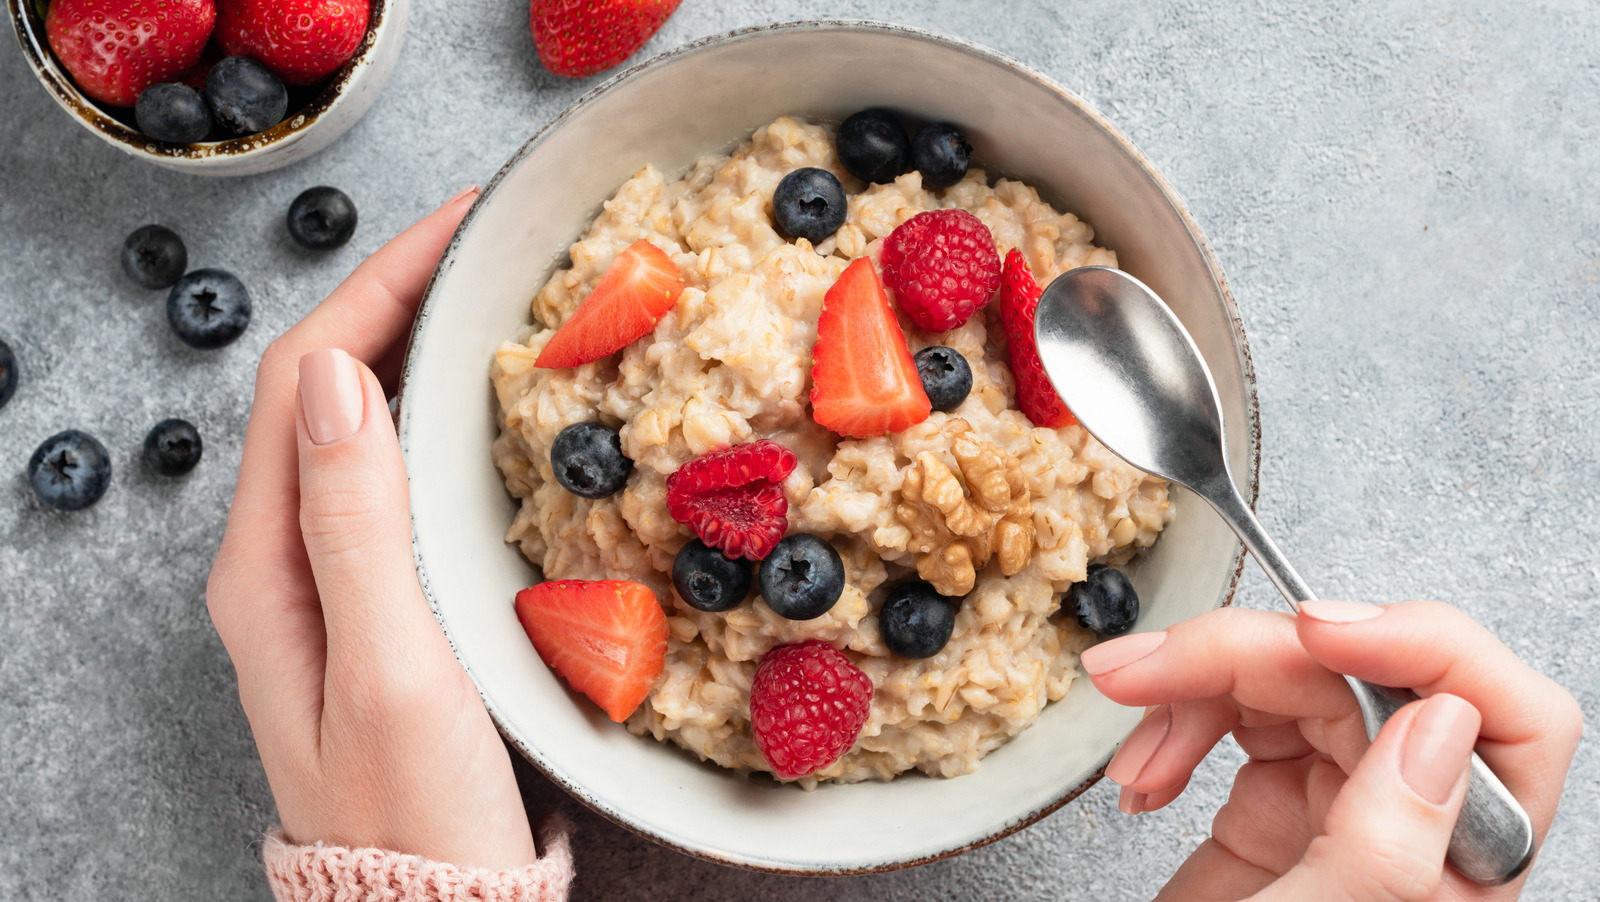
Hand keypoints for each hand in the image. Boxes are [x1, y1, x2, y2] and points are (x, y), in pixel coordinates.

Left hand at [207, 187, 539, 868]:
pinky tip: (484, 410)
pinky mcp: (376, 599)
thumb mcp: (392, 667)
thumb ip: (358, 525)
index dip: (377, 285)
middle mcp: (282, 559)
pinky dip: (433, 417)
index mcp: (266, 564)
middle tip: (489, 246)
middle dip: (397, 297)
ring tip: (491, 302)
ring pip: (358, 425)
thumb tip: (345, 379)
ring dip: (413, 349)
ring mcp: (326, 579)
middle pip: (324, 386)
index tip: (462, 229)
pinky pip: (390, 475)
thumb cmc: (417, 811)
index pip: (306, 377)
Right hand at [1083, 601, 1581, 900]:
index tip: (1318, 634)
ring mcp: (1346, 814)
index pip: (1508, 718)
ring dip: (1193, 685)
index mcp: (1464, 870)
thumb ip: (1385, 854)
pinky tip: (1144, 772)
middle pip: (1365, 680)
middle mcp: (1418, 831)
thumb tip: (1442, 727)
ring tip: (1128, 721)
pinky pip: (1238, 717)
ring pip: (1293, 685)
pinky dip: (1177, 722)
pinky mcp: (1276, 808)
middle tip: (1153, 667)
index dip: (1424, 648)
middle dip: (1245, 656)